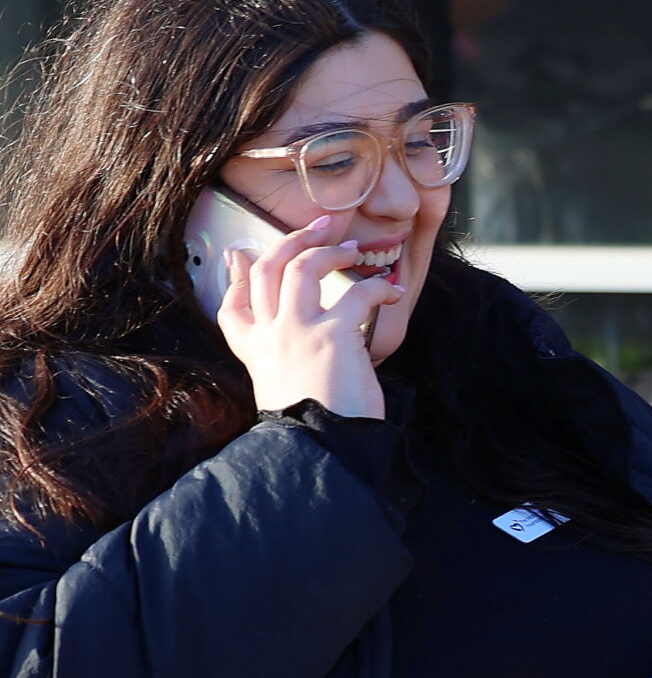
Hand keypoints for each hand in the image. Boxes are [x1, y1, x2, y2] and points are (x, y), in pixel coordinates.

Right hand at [215, 214, 403, 419]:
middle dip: (292, 239)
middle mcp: (271, 337)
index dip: (235, 276)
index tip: (242, 254)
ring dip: (330, 251)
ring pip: (302, 266)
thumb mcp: (289, 389)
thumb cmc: (320, 426)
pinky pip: (357, 294)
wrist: (327, 451)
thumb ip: (290, 359)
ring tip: (353, 250)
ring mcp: (297, 332)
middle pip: (267, 269)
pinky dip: (379, 287)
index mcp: (257, 353)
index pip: (233, 307)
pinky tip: (392, 292)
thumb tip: (302, 339)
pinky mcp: (332, 336)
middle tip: (321, 226)